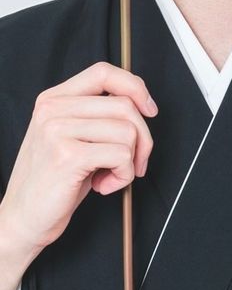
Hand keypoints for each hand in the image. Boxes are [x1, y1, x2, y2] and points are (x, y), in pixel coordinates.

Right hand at [0, 62, 156, 264]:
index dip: (135, 86)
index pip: (104, 71)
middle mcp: (53, 110)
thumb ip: (97, 115)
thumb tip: (142, 104)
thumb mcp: (73, 136)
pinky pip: (122, 155)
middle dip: (143, 138)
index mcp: (54, 99)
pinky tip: (103, 185)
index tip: (149, 109)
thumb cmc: (55, 180)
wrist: (24, 218)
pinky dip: (124, 175)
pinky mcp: (68, 155)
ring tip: (110, 174)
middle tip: (135, 161)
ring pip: (128, 132)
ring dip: (131, 161)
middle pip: (125, 106)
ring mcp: (57, 131)